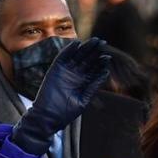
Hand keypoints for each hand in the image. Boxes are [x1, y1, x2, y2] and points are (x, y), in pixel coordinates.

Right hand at [11, 38, 111, 156]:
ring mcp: (66, 71)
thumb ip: (92, 86)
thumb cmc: (66, 112)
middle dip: (95, 52)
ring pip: (77, 56)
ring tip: (95, 41)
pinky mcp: (55, 69)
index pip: (93, 69)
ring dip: (85, 48)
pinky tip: (76, 43)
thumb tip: (105, 73)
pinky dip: (69, 50)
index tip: (108, 57)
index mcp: (83, 83)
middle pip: (87, 60)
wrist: (48, 116)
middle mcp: (75, 75)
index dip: (100, 63)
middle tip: (103, 43)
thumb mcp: (83, 99)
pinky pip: (63, 57)